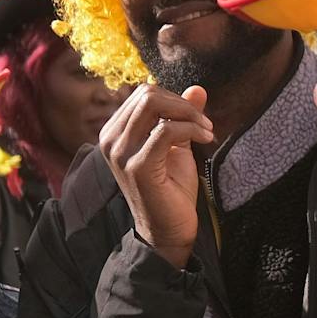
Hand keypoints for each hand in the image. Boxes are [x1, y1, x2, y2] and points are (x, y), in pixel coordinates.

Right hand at [100, 84, 213, 269]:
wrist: (169, 229)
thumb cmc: (171, 188)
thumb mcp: (178, 145)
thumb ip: (183, 116)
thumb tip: (198, 88)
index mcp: (115, 131)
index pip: (144, 93)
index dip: (175, 99)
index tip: (196, 119)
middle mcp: (110, 139)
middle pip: (147, 94)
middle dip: (183, 104)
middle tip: (204, 124)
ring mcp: (120, 152)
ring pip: (153, 104)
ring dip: (188, 114)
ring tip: (206, 131)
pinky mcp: (137, 166)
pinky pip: (166, 130)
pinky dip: (191, 129)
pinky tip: (204, 140)